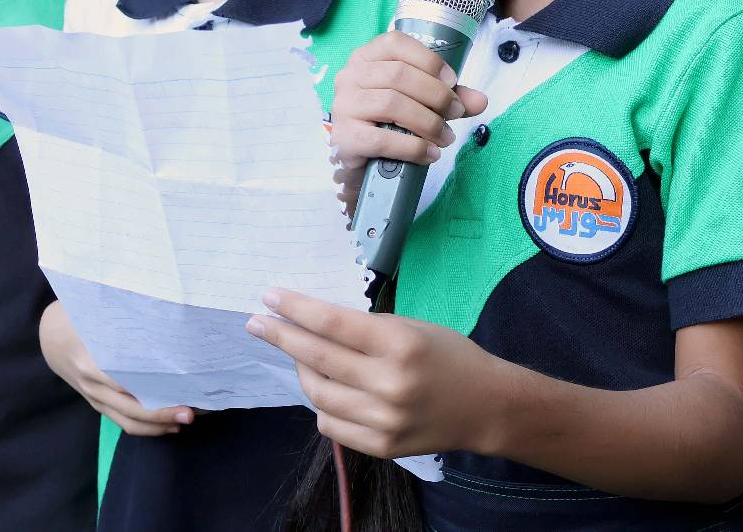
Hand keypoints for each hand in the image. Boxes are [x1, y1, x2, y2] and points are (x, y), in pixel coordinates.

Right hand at [40, 300, 193, 436]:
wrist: (51, 338)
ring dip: (157, 425)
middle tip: (192, 412)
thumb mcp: (94, 313)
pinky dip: (146, 427)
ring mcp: (95, 398)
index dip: (153, 389)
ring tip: (184, 420)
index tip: (180, 387)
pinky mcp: (98, 405)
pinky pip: (122, 422)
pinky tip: (167, 424)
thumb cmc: (78, 319)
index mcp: (91, 361)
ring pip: (128, 421)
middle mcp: (93, 385)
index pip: (125, 383)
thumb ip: (121, 320)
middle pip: (130, 408)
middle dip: (161, 414)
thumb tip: (160, 316)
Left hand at [248, 287, 503, 459]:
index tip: (269, 296)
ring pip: (318, 394)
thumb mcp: (411, 327)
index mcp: (398, 344)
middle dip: (281, 337)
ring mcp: (384, 420)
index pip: (332, 323)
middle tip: (257, 323)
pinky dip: (322, 403)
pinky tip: (324, 388)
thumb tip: (311, 322)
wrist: (486, 406)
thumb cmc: (448, 355)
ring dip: (301, 371)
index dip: (295, 309)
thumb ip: (365, 329)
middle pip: (317, 358)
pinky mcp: (382, 446)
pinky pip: (331, 424)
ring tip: (299, 356)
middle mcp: (389, 383)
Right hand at [329, 32, 485, 205]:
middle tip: (456, 113)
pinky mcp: (345, 137)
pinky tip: (429, 153)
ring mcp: (343, 106)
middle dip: (437, 95)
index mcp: (366, 57)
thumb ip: (448, 96)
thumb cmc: (390, 121)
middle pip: (398, 75)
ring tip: (446, 137)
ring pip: (392, 104)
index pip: (396, 43)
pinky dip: (413, 147)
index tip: (452, 81)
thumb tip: (481, 100)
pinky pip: (383, 139)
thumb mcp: (420, 101)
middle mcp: (349, 76)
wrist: (362, 160)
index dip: (429, 60)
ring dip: (428, 122)